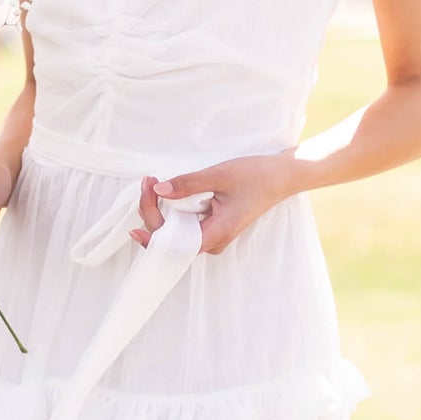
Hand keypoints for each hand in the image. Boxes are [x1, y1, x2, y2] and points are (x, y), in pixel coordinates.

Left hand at [128, 151, 298, 255]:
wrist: (281, 177)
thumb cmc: (257, 176)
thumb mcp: (220, 175)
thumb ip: (188, 184)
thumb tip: (159, 190)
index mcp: (217, 234)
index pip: (174, 244)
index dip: (152, 231)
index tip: (139, 210)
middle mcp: (213, 240)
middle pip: (171, 239)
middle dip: (152, 212)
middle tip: (148, 181)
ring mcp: (212, 235)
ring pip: (175, 232)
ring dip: (159, 210)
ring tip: (151, 183)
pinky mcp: (212, 226)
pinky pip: (184, 224)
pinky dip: (171, 209)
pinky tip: (162, 192)